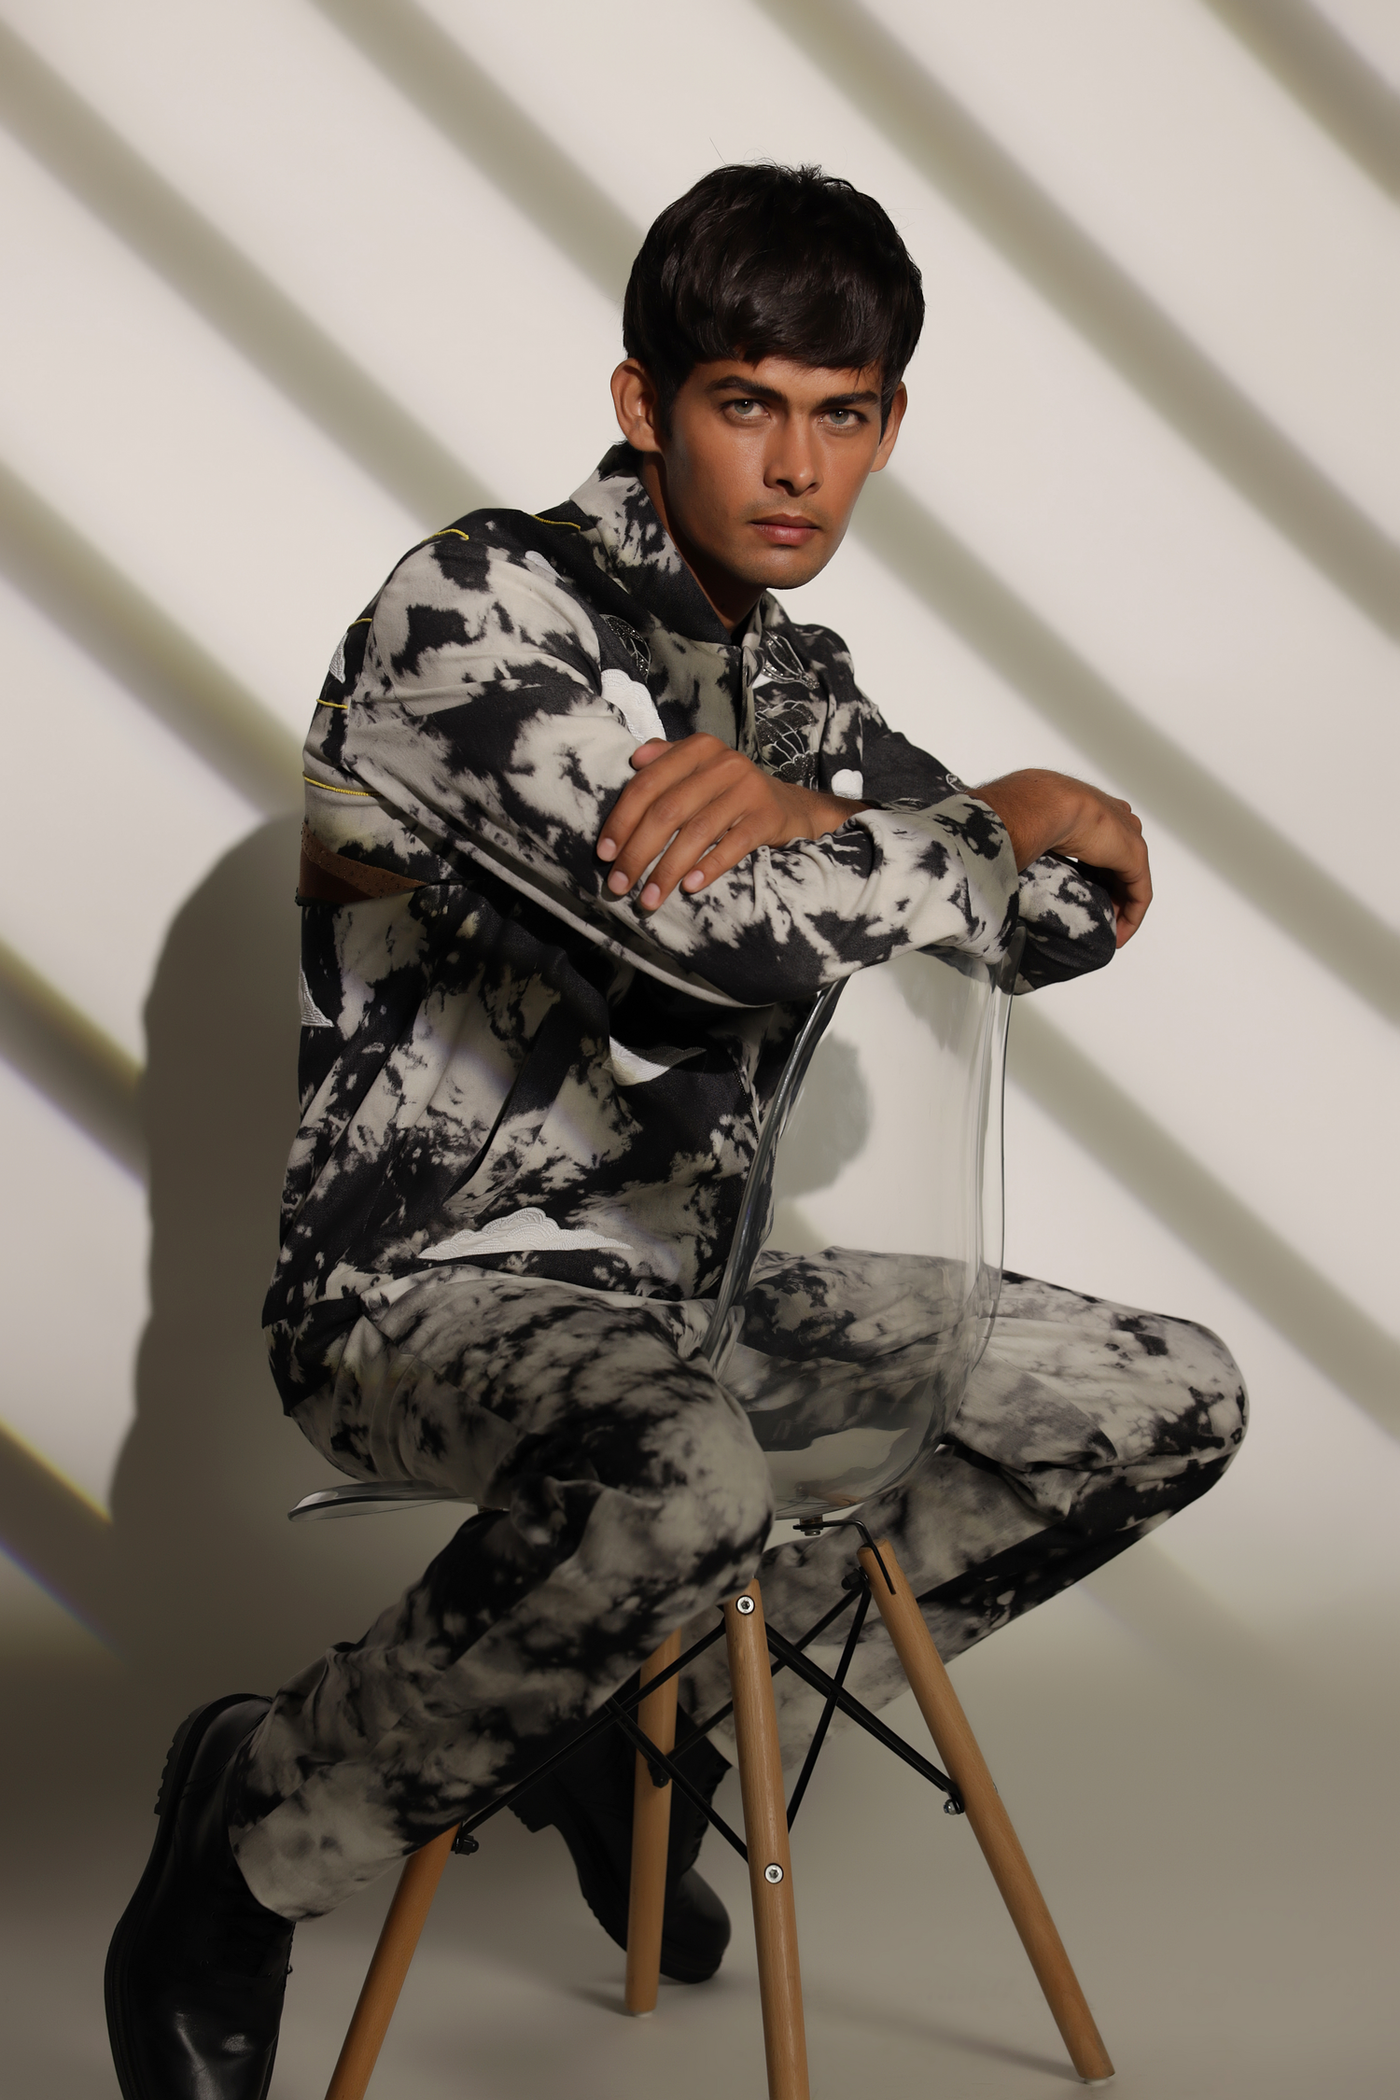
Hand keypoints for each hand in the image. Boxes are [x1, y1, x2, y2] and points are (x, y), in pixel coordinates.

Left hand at [597, 734, 866, 912]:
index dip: (622, 820)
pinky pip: (732, 846)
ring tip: (648, 899)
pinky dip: (708, 868)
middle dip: (638, 853)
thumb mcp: (700, 768)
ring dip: (667, 870)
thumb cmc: (731, 793)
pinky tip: (688, 887)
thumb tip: (634, 760)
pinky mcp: (768, 817)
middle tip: (619, 885)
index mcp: (698, 749)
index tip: (605, 854)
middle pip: (667, 811)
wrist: (791, 808)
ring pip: (696, 833)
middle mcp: (723, 763)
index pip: (647, 784)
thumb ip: (667, 759)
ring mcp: (748, 789)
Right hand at [973, 768, 1151, 946]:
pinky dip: (1131, 917)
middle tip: (1092, 919)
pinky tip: (1119, 935)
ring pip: (1131, 881)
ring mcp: (1127, 837)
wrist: (1041, 805)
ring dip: (1120, 909)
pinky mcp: (1134, 857)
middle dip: (1108, 893)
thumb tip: (1009, 861)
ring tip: (1106, 933)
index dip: (1092, 874)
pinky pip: (1140, 894)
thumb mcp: (1030, 831)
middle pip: (1118, 864)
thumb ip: (1031, 844)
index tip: (1079, 895)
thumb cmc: (1025, 810)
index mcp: (1090, 807)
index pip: (1099, 845)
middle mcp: (1114, 819)